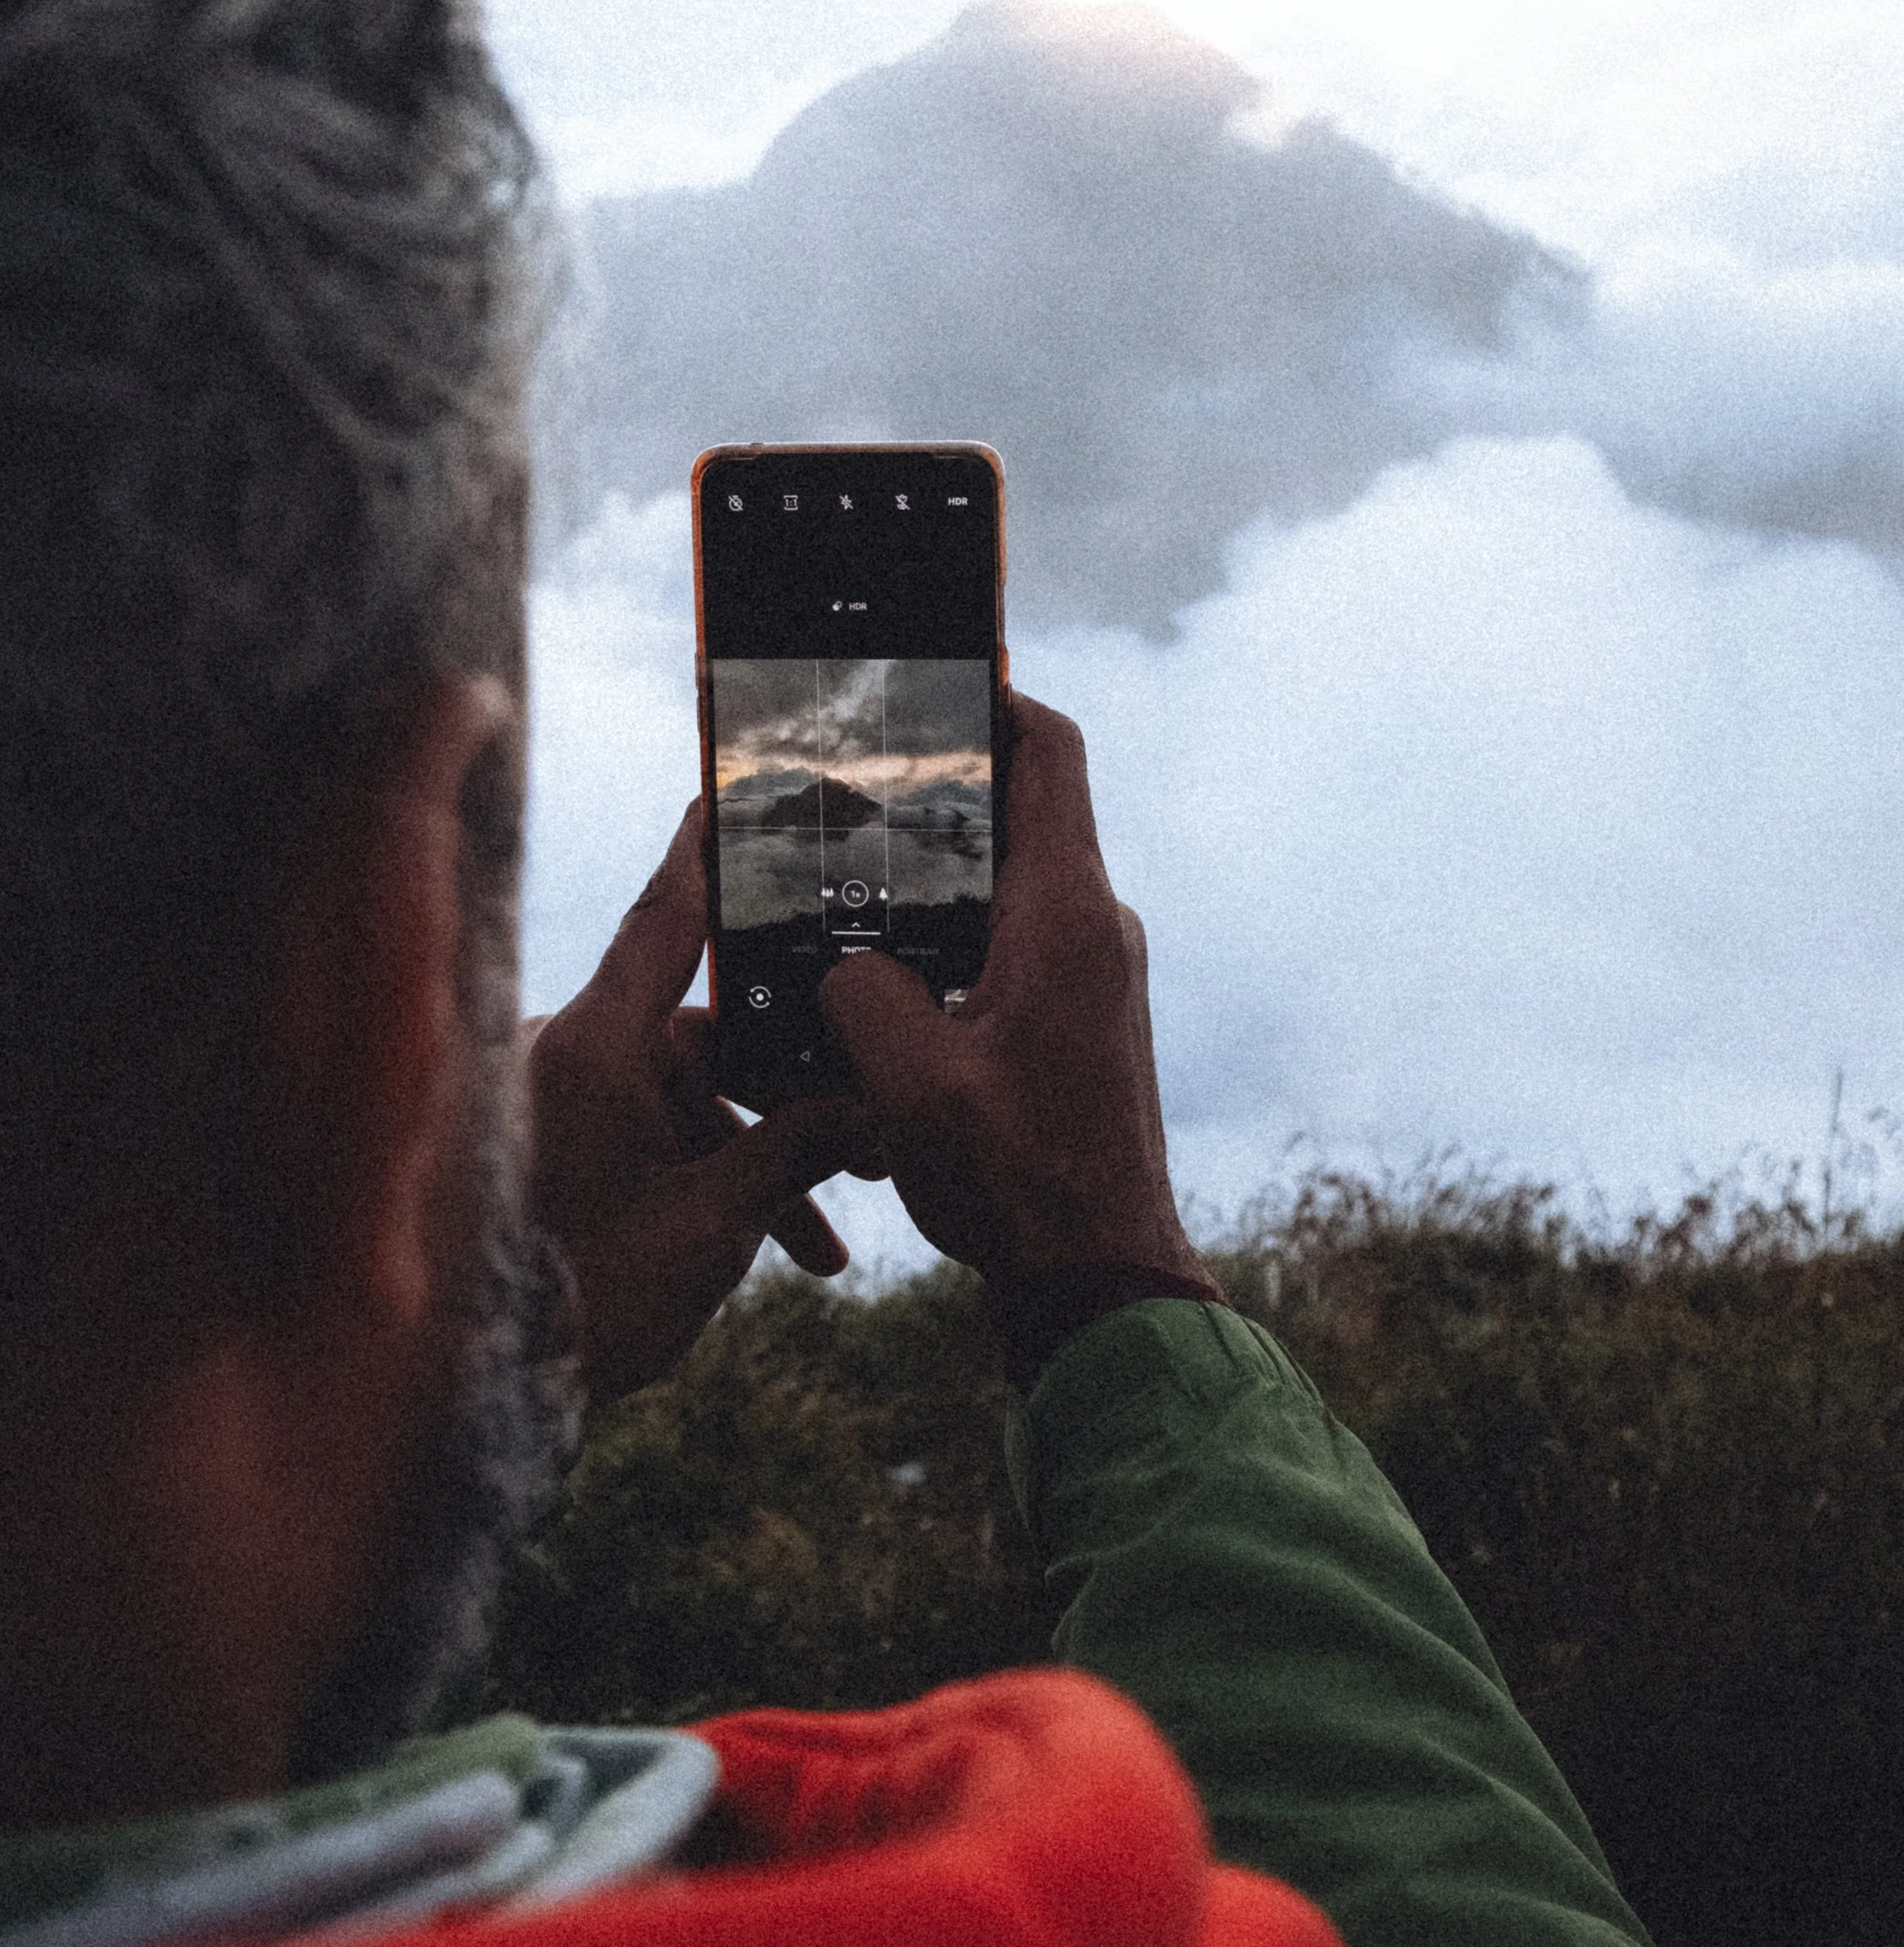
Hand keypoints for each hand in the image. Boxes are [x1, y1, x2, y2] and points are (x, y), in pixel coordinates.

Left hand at [526, 805, 879, 1403]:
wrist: (492, 1383)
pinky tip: (786, 1250)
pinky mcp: (562, 1146)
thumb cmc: (594, 1295)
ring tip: (826, 1234)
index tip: (741, 785)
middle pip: (704, 1028)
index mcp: (597, 1042)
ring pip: (687, 1094)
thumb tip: (869, 1104)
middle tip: (870, 1127)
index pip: (669, 914)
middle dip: (790, 1084)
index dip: (714, 849)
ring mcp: (564, 1099)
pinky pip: (652, 1132)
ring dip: (759, 1153)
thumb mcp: (717, 1222)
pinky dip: (712, 1175)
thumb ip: (798, 1147)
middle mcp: (572, 1052)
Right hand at [819, 694, 1209, 1288]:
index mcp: (1063, 915)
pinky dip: (956, 923)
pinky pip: (1014, 935)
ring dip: (942, 860)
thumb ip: (859, 996)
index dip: (992, 693)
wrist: (1100, 1278)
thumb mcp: (907, 1085)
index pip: (1047, 753)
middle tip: (855, 767)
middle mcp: (1092, 927)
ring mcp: (1093, 972)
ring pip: (1012, 875)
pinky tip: (889, 958)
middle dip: (940, 779)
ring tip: (855, 861)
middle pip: (1021, 806)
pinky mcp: (1081, 1016)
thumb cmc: (1020, 1184)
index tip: (931, 667)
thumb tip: (846, 965)